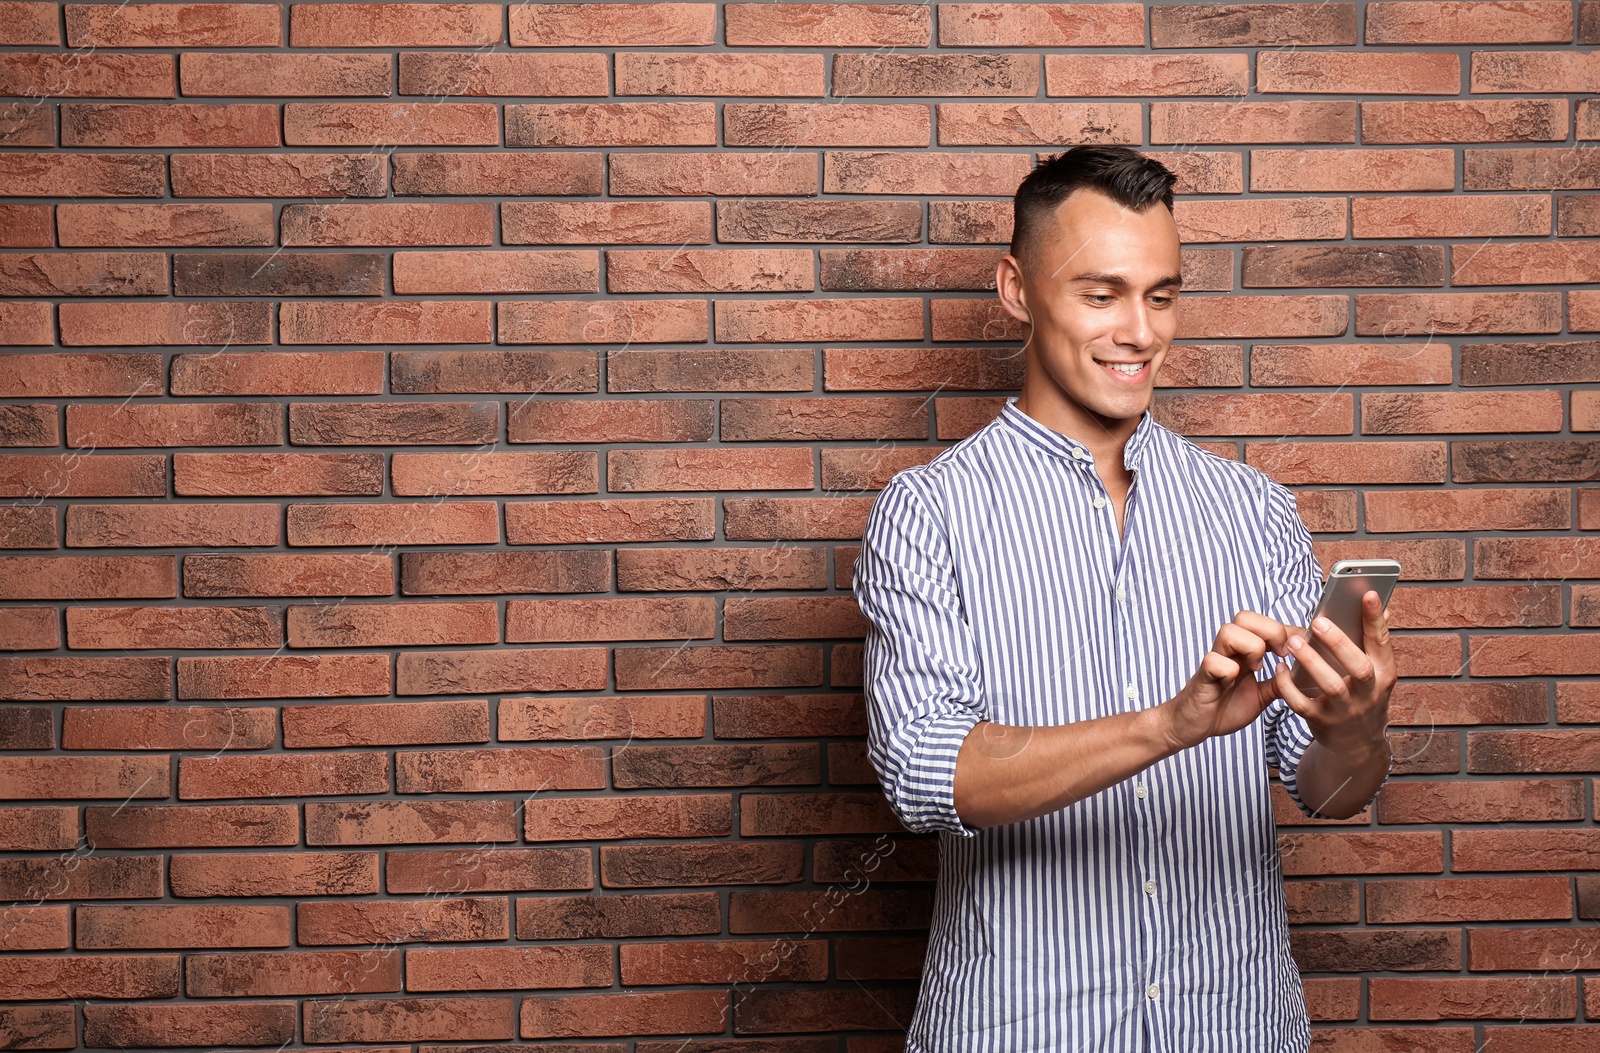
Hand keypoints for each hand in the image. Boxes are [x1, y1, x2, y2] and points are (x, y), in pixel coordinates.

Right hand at [1158, 609, 1295, 752]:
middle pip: (1244, 616)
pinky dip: (1227, 672)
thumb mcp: (1262, 695)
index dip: (1285, 630)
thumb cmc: (1224, 708)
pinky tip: (1231, 685)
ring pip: (1228, 631)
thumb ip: (1279, 683)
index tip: (1296, 650)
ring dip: (1249, 648)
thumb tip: (1301, 674)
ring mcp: (1215, 662)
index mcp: (1244, 652)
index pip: (1263, 622)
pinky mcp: (1203, 677)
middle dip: (1269, 632)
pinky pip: (1212, 662)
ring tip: (1256, 668)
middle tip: (1279, 655)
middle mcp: (1228, 651)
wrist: (1193, 726)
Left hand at [1269, 591, 1395, 755]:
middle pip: (1359, 668)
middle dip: (1339, 643)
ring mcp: (1346, 710)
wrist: (1357, 744)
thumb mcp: (1377, 672)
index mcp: (1384, 674)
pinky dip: (1288, 686)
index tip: (1367, 593)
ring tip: (1293, 642)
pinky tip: (1279, 668)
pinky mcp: (1322, 722)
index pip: (1382, 643)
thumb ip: (1374, 642)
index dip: (1375, 619)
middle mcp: (1369, 693)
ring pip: (1330, 686)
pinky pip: (1302, 705)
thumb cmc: (1363, 695)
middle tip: (1317, 621)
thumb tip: (1382, 607)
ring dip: (1311, 662)